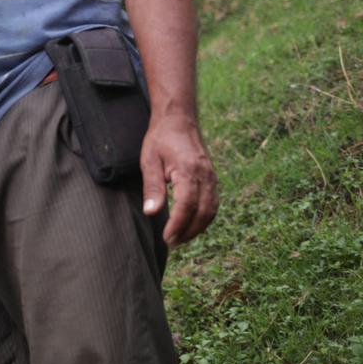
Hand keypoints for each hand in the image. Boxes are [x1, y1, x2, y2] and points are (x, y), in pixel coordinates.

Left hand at [140, 113, 217, 245]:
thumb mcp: (149, 161)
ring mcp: (212, 177)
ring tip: (180, 238)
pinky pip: (213, 204)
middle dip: (188, 231)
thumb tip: (151, 213)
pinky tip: (191, 225)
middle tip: (171, 243)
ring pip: (211, 211)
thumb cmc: (161, 139)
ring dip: (197, 228)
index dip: (178, 225)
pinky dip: (204, 218)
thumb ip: (152, 187)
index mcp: (189, 171)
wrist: (179, 120)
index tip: (166, 238)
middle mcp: (206, 176)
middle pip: (202, 213)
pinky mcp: (213, 178)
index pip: (187, 206)